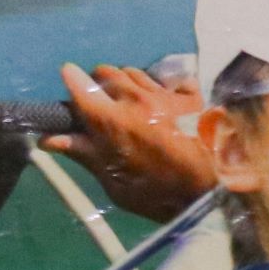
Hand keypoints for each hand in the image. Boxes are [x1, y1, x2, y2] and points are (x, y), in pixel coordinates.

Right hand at [45, 63, 217, 221]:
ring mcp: (167, 95)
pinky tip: (166, 102)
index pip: (80, 86)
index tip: (70, 80)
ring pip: (136, 73)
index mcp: (112, 121)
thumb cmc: (160, 197)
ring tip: (134, 104)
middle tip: (104, 103)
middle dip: (100, 84)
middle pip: (107, 73)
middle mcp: (136, 100)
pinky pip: (171, 79)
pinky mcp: (193, 97)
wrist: (218, 195)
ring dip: (128, 84)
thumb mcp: (116, 183)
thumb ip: (85, 155)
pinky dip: (164, 86)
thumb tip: (49, 139)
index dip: (72, 82)